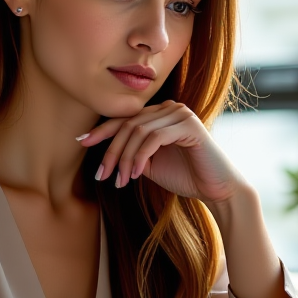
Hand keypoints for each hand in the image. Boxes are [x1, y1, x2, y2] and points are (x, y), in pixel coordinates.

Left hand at [78, 100, 242, 203]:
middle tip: (102, 175)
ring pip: (139, 131)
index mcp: (161, 114)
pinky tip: (135, 174)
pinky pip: (154, 138)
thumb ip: (132, 153)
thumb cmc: (185, 176)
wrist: (216, 189)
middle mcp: (170, 108)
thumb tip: (107, 152)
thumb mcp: (150, 164)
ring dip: (124, 158)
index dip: (102, 130)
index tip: (81, 142)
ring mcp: (181, 114)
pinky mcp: (189, 125)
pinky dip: (140, 156)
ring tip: (120, 181)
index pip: (126, 118)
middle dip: (111, 151)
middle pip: (129, 125)